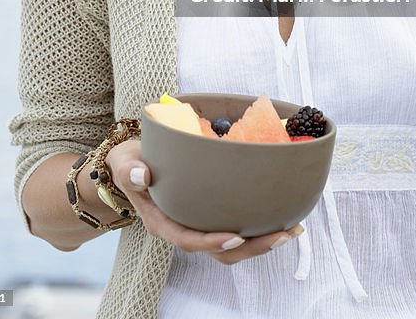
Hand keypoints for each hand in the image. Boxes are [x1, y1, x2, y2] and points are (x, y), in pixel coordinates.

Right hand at [106, 140, 303, 263]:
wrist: (133, 166)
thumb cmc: (130, 164)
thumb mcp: (125, 163)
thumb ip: (131, 170)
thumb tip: (142, 175)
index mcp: (163, 222)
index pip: (188, 240)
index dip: (211, 242)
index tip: (234, 237)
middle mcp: (183, 229)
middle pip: (219, 251)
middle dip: (252, 247)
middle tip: (282, 233)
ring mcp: (199, 226)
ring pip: (232, 247)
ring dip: (262, 242)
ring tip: (291, 229)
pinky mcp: (210, 217)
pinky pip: (236, 230)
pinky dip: (259, 227)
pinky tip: (281, 215)